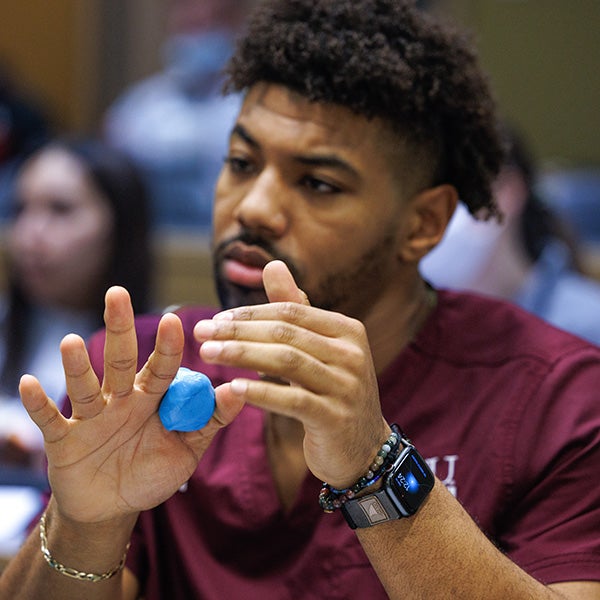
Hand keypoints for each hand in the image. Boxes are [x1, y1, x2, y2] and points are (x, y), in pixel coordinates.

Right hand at [19, 286, 243, 523]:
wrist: (112, 507)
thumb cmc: (152, 472)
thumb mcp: (187, 449)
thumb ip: (210, 420)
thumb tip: (240, 389)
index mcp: (153, 399)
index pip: (162, 367)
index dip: (167, 346)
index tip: (173, 321)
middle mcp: (122, 400)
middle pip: (121, 360)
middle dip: (119, 328)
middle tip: (117, 293)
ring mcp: (92, 417)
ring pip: (86, 386)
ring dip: (78, 366)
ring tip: (70, 342)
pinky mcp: (65, 439)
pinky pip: (51, 419)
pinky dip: (39, 404)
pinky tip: (28, 383)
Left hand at [194, 260, 388, 487]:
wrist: (362, 447)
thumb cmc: (331, 391)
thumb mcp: (317, 349)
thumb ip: (295, 308)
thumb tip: (272, 264)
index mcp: (347, 330)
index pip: (291, 312)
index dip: (249, 314)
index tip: (215, 319)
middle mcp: (352, 353)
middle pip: (286, 333)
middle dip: (239, 331)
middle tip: (201, 332)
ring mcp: (347, 386)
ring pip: (287, 362)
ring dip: (242, 355)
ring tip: (208, 354)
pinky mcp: (336, 418)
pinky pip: (292, 400)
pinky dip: (261, 392)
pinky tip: (232, 388)